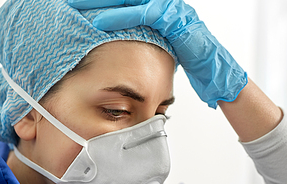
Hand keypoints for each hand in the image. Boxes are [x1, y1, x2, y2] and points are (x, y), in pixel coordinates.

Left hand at [68, 0, 247, 107]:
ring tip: (77, 8)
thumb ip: (143, 40)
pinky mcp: (175, 18)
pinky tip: (100, 23)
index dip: (102, 3)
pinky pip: (144, 13)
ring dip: (103, 4)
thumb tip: (121, 45)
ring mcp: (171, 9)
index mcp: (159, 9)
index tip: (78, 6)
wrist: (216, 73)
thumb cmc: (190, 63)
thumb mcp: (160, 48)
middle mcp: (165, 5)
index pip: (125, 1)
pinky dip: (121, 16)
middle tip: (69, 2)